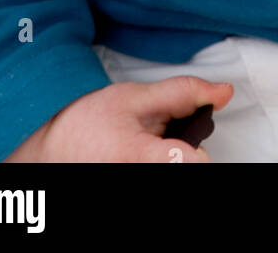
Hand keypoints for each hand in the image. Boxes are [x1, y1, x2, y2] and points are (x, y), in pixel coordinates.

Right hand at [3, 75, 233, 162]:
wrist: (54, 147)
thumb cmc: (90, 122)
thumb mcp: (135, 96)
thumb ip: (183, 93)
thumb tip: (223, 92)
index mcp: (141, 157)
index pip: (189, 162)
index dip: (196, 148)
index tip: (189, 139)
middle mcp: (138, 177)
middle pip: (188, 167)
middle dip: (184, 149)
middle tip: (160, 138)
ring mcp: (133, 183)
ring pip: (177, 168)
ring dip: (173, 158)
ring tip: (150, 147)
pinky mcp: (131, 184)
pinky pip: (165, 170)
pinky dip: (161, 162)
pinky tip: (144, 156)